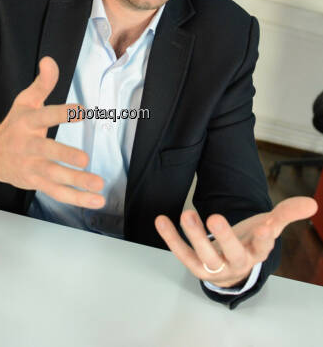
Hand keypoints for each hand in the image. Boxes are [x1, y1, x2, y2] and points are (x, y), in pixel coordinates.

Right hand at [0, 56, 104, 208]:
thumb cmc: (15, 124)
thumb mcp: (25, 100)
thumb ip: (42, 82)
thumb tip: (49, 59)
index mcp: (28, 122)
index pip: (45, 116)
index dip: (62, 114)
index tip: (81, 111)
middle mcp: (28, 146)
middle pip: (47, 152)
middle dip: (64, 156)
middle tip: (84, 159)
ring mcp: (32, 166)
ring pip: (54, 177)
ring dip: (77, 183)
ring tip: (98, 185)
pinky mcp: (36, 182)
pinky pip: (57, 192)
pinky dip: (76, 198)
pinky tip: (96, 200)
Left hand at [154, 196, 317, 287]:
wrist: (233, 268)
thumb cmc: (251, 242)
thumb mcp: (268, 226)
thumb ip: (286, 213)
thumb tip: (311, 202)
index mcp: (257, 252)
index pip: (263, 246)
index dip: (265, 237)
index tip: (266, 225)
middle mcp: (237, 263)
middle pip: (232, 254)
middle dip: (224, 237)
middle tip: (215, 217)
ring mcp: (215, 267)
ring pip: (205, 257)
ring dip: (195, 236)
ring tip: (187, 214)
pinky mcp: (195, 266)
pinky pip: (182, 253)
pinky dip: (171, 238)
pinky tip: (161, 220)